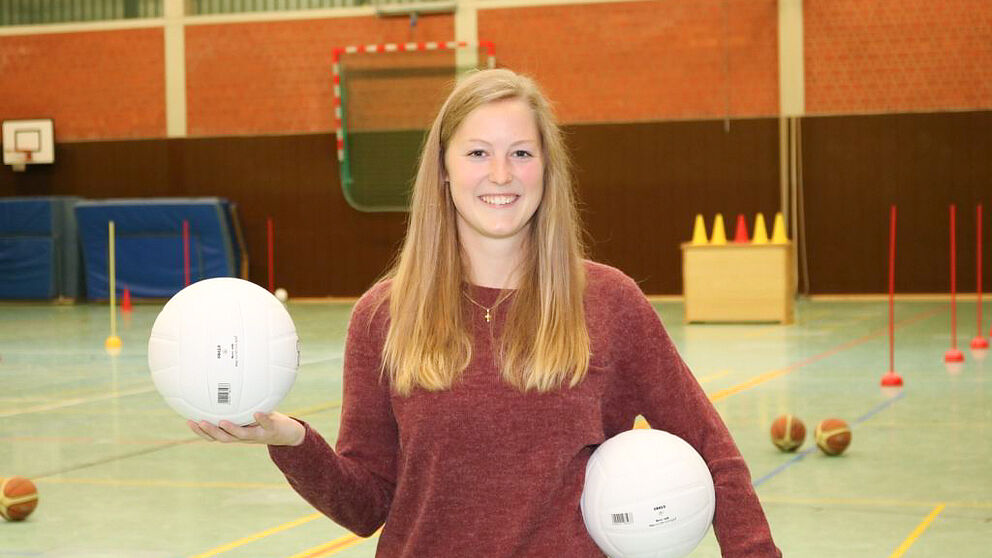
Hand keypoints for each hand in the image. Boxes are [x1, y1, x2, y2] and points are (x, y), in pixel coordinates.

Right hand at [188, 411, 305, 445]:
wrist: (290, 434)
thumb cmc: (267, 420)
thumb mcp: (252, 412)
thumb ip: (240, 405)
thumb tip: (226, 383)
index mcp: (237, 433)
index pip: (215, 435)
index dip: (201, 431)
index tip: (188, 421)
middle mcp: (245, 436)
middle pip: (223, 438)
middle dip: (210, 432)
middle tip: (199, 422)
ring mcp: (258, 435)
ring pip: (242, 435)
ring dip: (231, 429)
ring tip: (222, 421)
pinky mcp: (272, 430)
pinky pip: (266, 425)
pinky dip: (261, 420)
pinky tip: (257, 413)